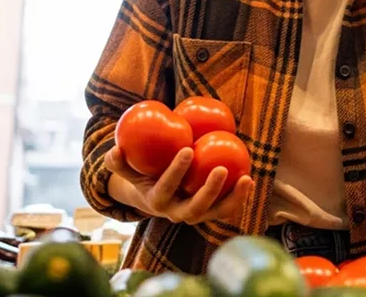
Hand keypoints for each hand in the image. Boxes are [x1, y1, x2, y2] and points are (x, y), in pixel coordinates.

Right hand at [105, 145, 252, 224]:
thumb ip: (119, 161)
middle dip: (208, 191)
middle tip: (221, 168)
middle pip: (194, 209)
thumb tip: (115, 149)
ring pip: (215, 213)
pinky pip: (226, 209)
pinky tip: (250, 179)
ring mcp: (195, 216)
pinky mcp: (210, 214)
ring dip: (232, 198)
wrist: (157, 196)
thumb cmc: (144, 175)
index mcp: (156, 202)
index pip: (165, 188)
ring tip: (246, 178)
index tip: (188, 149)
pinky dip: (239, 198)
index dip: (175, 172)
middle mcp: (176, 214)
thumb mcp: (128, 170)